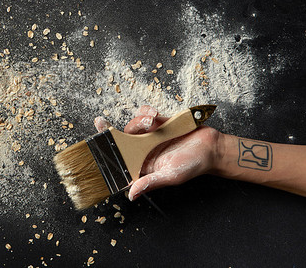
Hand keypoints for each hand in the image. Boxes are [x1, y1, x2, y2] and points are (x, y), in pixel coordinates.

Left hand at [94, 105, 221, 200]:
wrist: (212, 147)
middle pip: (122, 138)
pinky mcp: (157, 123)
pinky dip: (147, 111)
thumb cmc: (193, 165)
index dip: (105, 148)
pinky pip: (144, 113)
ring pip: (133, 124)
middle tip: (107, 123)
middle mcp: (142, 150)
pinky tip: (156, 115)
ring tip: (152, 121)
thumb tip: (130, 194)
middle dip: (117, 129)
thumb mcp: (171, 176)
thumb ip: (151, 182)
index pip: (119, 158)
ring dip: (138, 120)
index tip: (93, 137)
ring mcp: (149, 135)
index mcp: (141, 165)